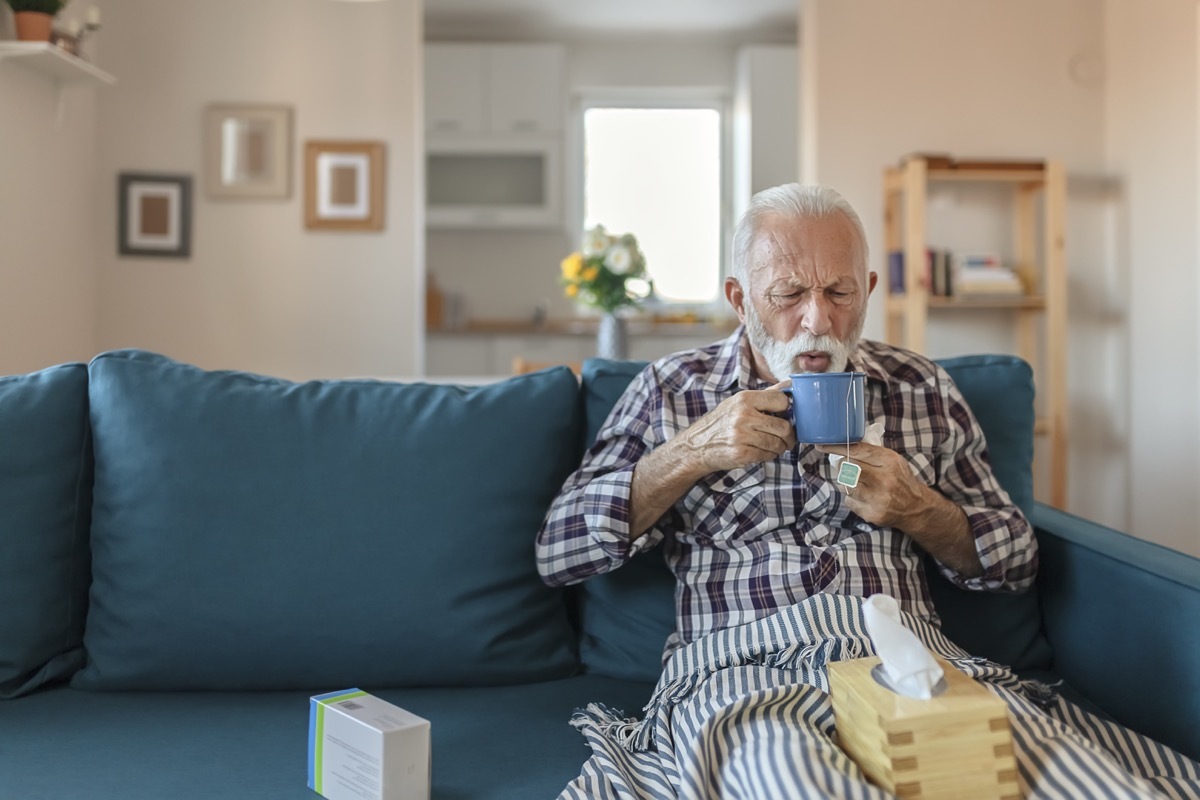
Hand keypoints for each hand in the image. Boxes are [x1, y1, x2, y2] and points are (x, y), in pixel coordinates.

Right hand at [676, 381, 796, 474]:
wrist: (697, 445)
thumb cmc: (722, 422)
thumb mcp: (739, 402)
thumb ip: (765, 395)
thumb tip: (790, 383)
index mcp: (744, 399)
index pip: (781, 400)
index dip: (786, 409)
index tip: (784, 415)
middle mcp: (743, 416)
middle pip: (783, 427)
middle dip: (789, 435)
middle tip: (786, 438)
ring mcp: (742, 436)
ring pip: (777, 444)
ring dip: (780, 447)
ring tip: (773, 446)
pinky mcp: (741, 454)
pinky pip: (767, 455)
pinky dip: (769, 456)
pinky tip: (762, 452)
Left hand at [814, 441, 929, 529]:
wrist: (916, 507)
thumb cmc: (900, 479)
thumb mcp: (893, 460)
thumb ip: (871, 452)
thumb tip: (844, 442)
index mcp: (889, 461)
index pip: (855, 450)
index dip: (835, 447)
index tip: (821, 446)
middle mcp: (884, 479)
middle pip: (847, 467)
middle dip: (842, 465)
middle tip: (845, 466)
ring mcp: (877, 498)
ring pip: (845, 485)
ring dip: (846, 482)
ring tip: (857, 482)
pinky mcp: (872, 513)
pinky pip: (849, 501)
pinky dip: (852, 498)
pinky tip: (863, 496)